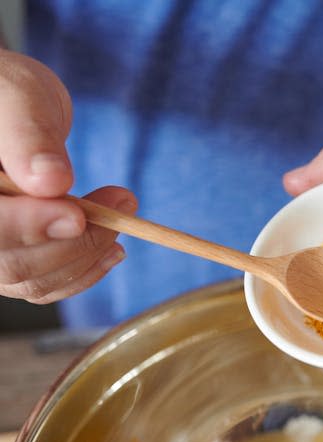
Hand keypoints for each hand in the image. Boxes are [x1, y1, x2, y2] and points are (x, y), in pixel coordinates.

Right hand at [0, 49, 135, 303]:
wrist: (7, 107)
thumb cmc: (5, 90)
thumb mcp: (17, 95)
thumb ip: (28, 135)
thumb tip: (51, 181)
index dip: (29, 226)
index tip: (78, 214)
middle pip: (9, 261)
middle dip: (75, 240)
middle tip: (123, 202)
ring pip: (30, 279)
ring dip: (87, 255)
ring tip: (124, 214)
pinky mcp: (6, 258)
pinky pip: (41, 284)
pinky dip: (81, 271)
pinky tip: (112, 250)